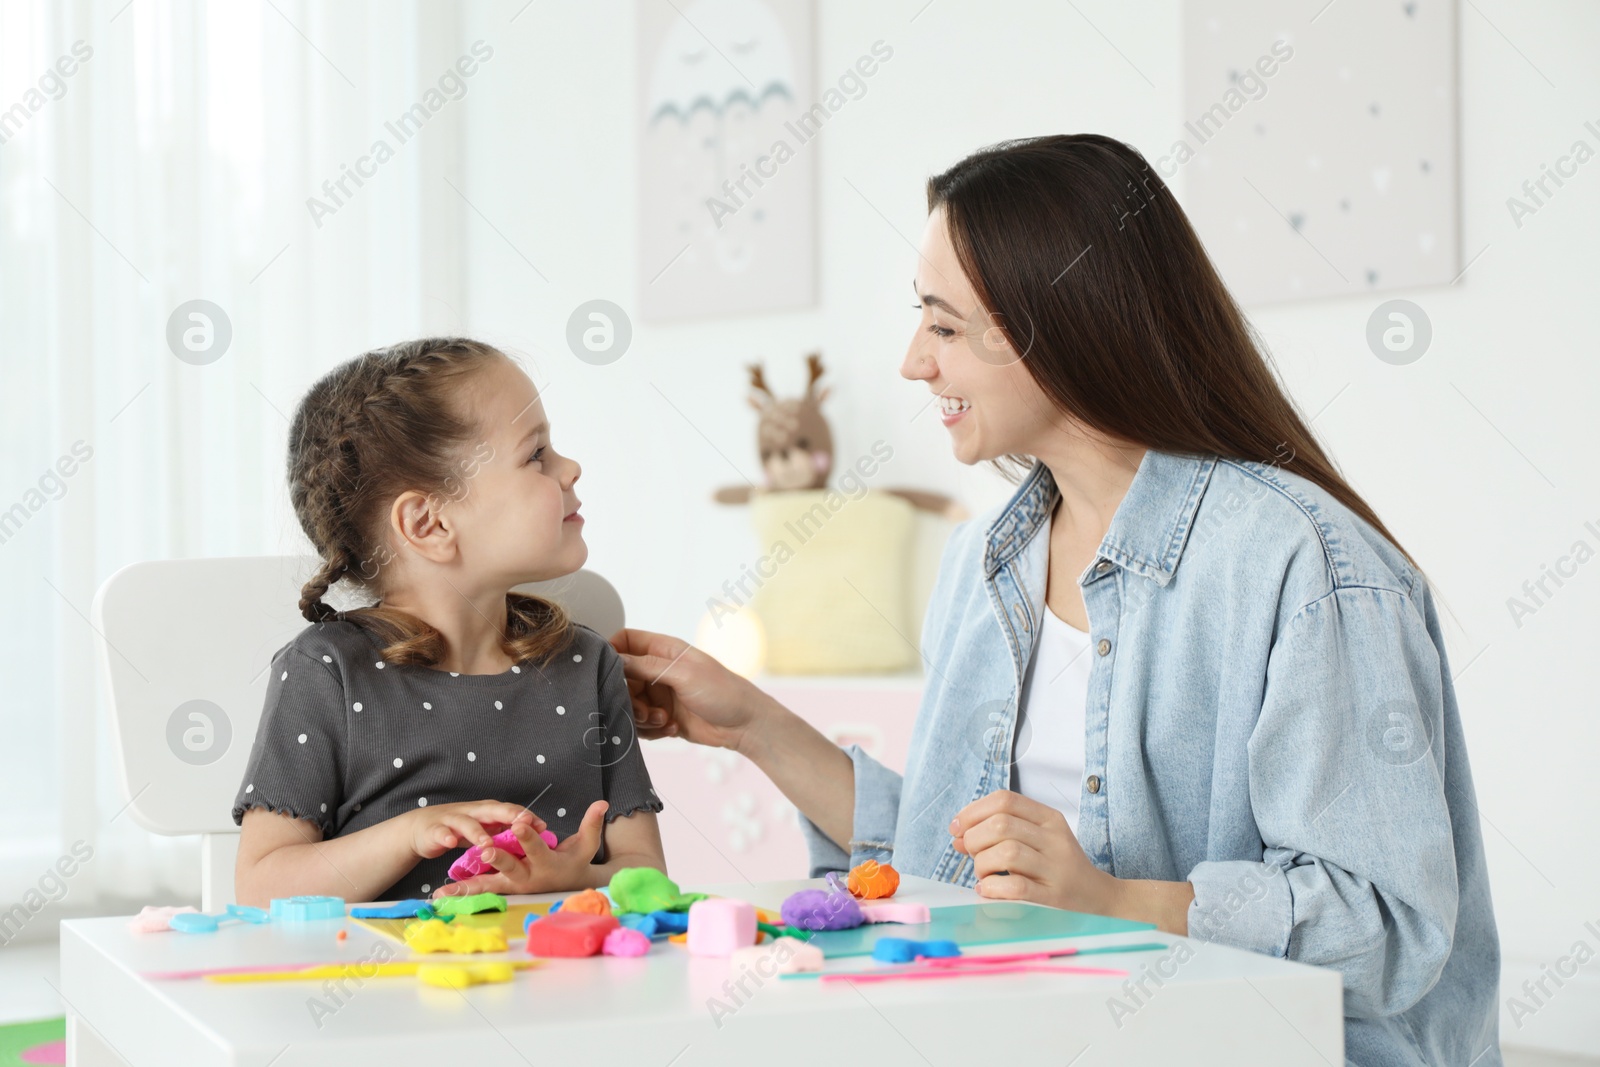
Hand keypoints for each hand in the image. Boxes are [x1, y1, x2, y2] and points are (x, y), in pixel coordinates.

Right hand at [405, 800, 544, 860]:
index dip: (525, 817)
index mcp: (486, 811)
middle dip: (508, 815)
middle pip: (492, 810)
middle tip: (524, 823)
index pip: (509, 811)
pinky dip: (446, 836)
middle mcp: (472, 812)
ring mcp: (452, 819)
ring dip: (478, 832)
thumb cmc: (458, 828)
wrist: (421, 827)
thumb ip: (503, 829)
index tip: (542, 825)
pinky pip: (441, 833)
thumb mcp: (483, 828)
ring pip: (467, 823)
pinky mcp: (434, 830)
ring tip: (488, 844)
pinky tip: (451, 843)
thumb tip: (532, 834)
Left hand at [433, 800, 608, 896]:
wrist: (569, 887)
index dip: (528, 836)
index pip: (537, 847)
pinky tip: (442, 894)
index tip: (519, 823)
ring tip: (446, 890)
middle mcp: (528, 877)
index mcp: (547, 863)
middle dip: (498, 860)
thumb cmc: (576, 862)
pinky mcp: (502, 888)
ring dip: (468, 886)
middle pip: (511, 868)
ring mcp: (513, 885)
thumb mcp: (586, 845)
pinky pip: (480, 891)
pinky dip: (462, 893)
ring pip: (489, 885)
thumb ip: (592, 824)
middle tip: (485, 851)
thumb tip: (602, 803)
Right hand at [609, 628, 767, 751]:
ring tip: (663, 719)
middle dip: (627, 696)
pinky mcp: (662, 717)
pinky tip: (672, 728)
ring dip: (641, 716)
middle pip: (621, 678)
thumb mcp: (684, 674)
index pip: (625, 641)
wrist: (745, 726)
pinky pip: (641, 724)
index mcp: (664, 650)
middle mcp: (658, 670)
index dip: (611, 653)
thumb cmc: (723, 692)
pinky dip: (652, 729)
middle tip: (644, 709)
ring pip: (628, 704)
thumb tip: (615, 659)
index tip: (607, 672)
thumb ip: (647, 666)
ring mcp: (659, 694)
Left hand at [950, 790, 1117, 913]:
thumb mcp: (1036, 840)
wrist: (1098, 900)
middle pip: (1001, 824)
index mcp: (1049, 819)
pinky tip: (988, 890)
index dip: (972, 811)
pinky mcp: (1053, 897)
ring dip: (982, 863)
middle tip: (971, 854)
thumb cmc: (1058, 869)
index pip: (1005, 800)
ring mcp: (1056, 868)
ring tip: (983, 874)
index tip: (957, 828)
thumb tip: (957, 834)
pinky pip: (1016, 886)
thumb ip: (999, 833)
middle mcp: (1055, 839)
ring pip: (1007, 852)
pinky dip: (992, 887)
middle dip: (974, 839)